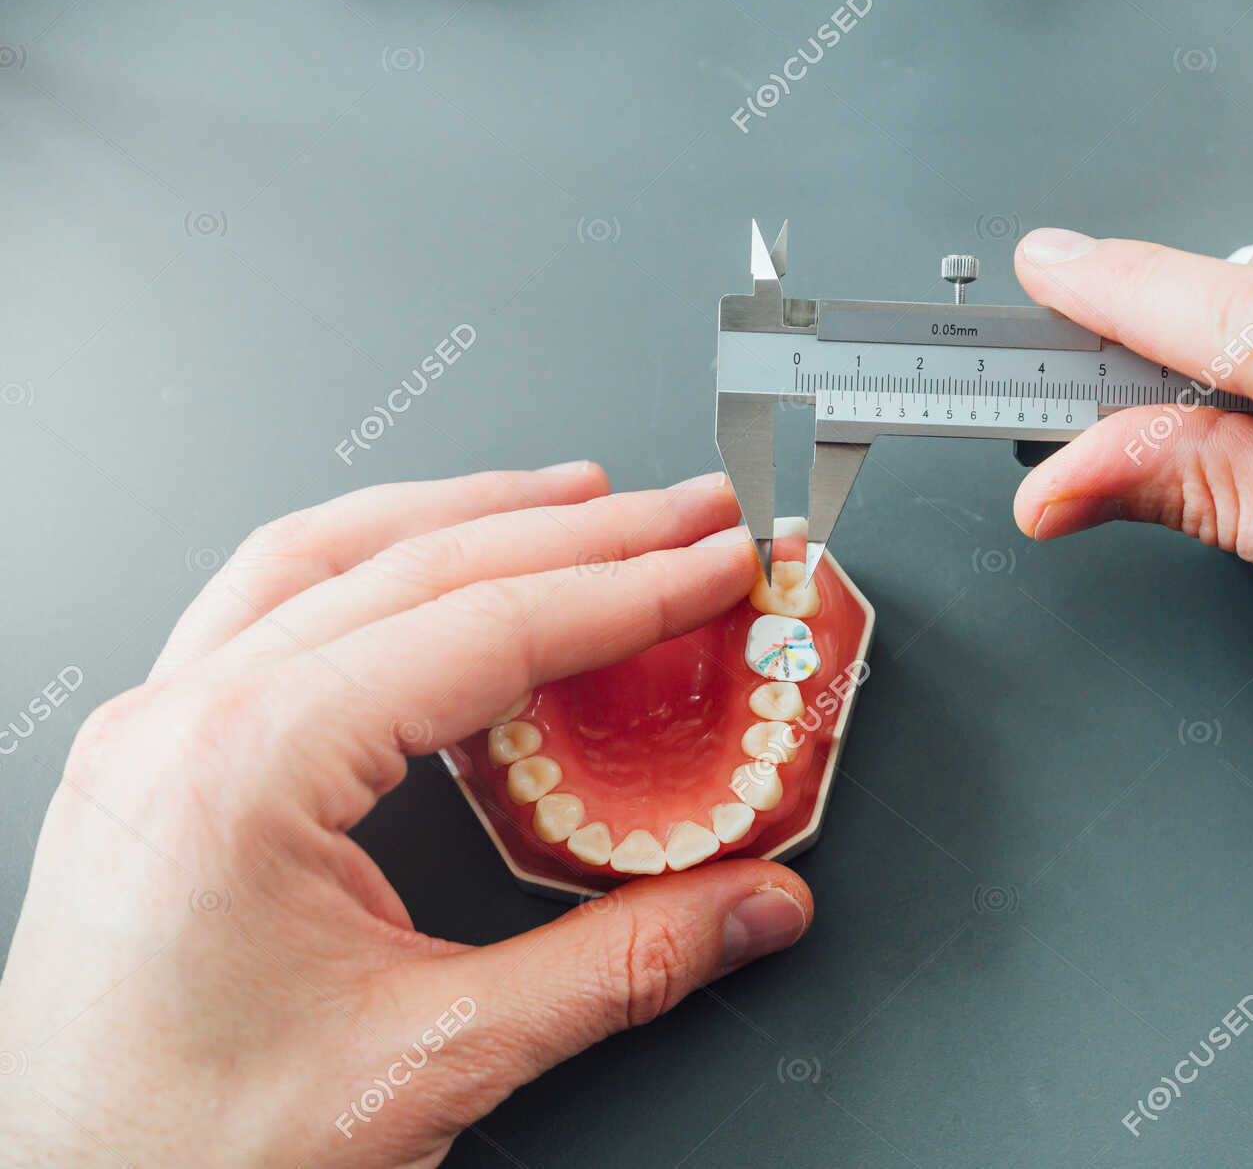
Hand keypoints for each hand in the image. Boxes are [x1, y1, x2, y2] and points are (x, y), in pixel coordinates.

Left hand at [0, 465, 811, 1166]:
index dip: (626, 589)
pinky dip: (373, 561)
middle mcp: (183, 722)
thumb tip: (748, 906)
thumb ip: (617, 967)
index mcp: (244, 770)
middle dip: (576, 531)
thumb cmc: (181, 1156)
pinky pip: (267, 604)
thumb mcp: (432, 1058)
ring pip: (325, 555)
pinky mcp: (154, 760)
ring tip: (578, 500)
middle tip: (686, 512)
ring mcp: (154, 730)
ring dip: (465, 515)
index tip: (714, 564)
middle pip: (414, 566)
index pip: (482, 629)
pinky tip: (429, 562)